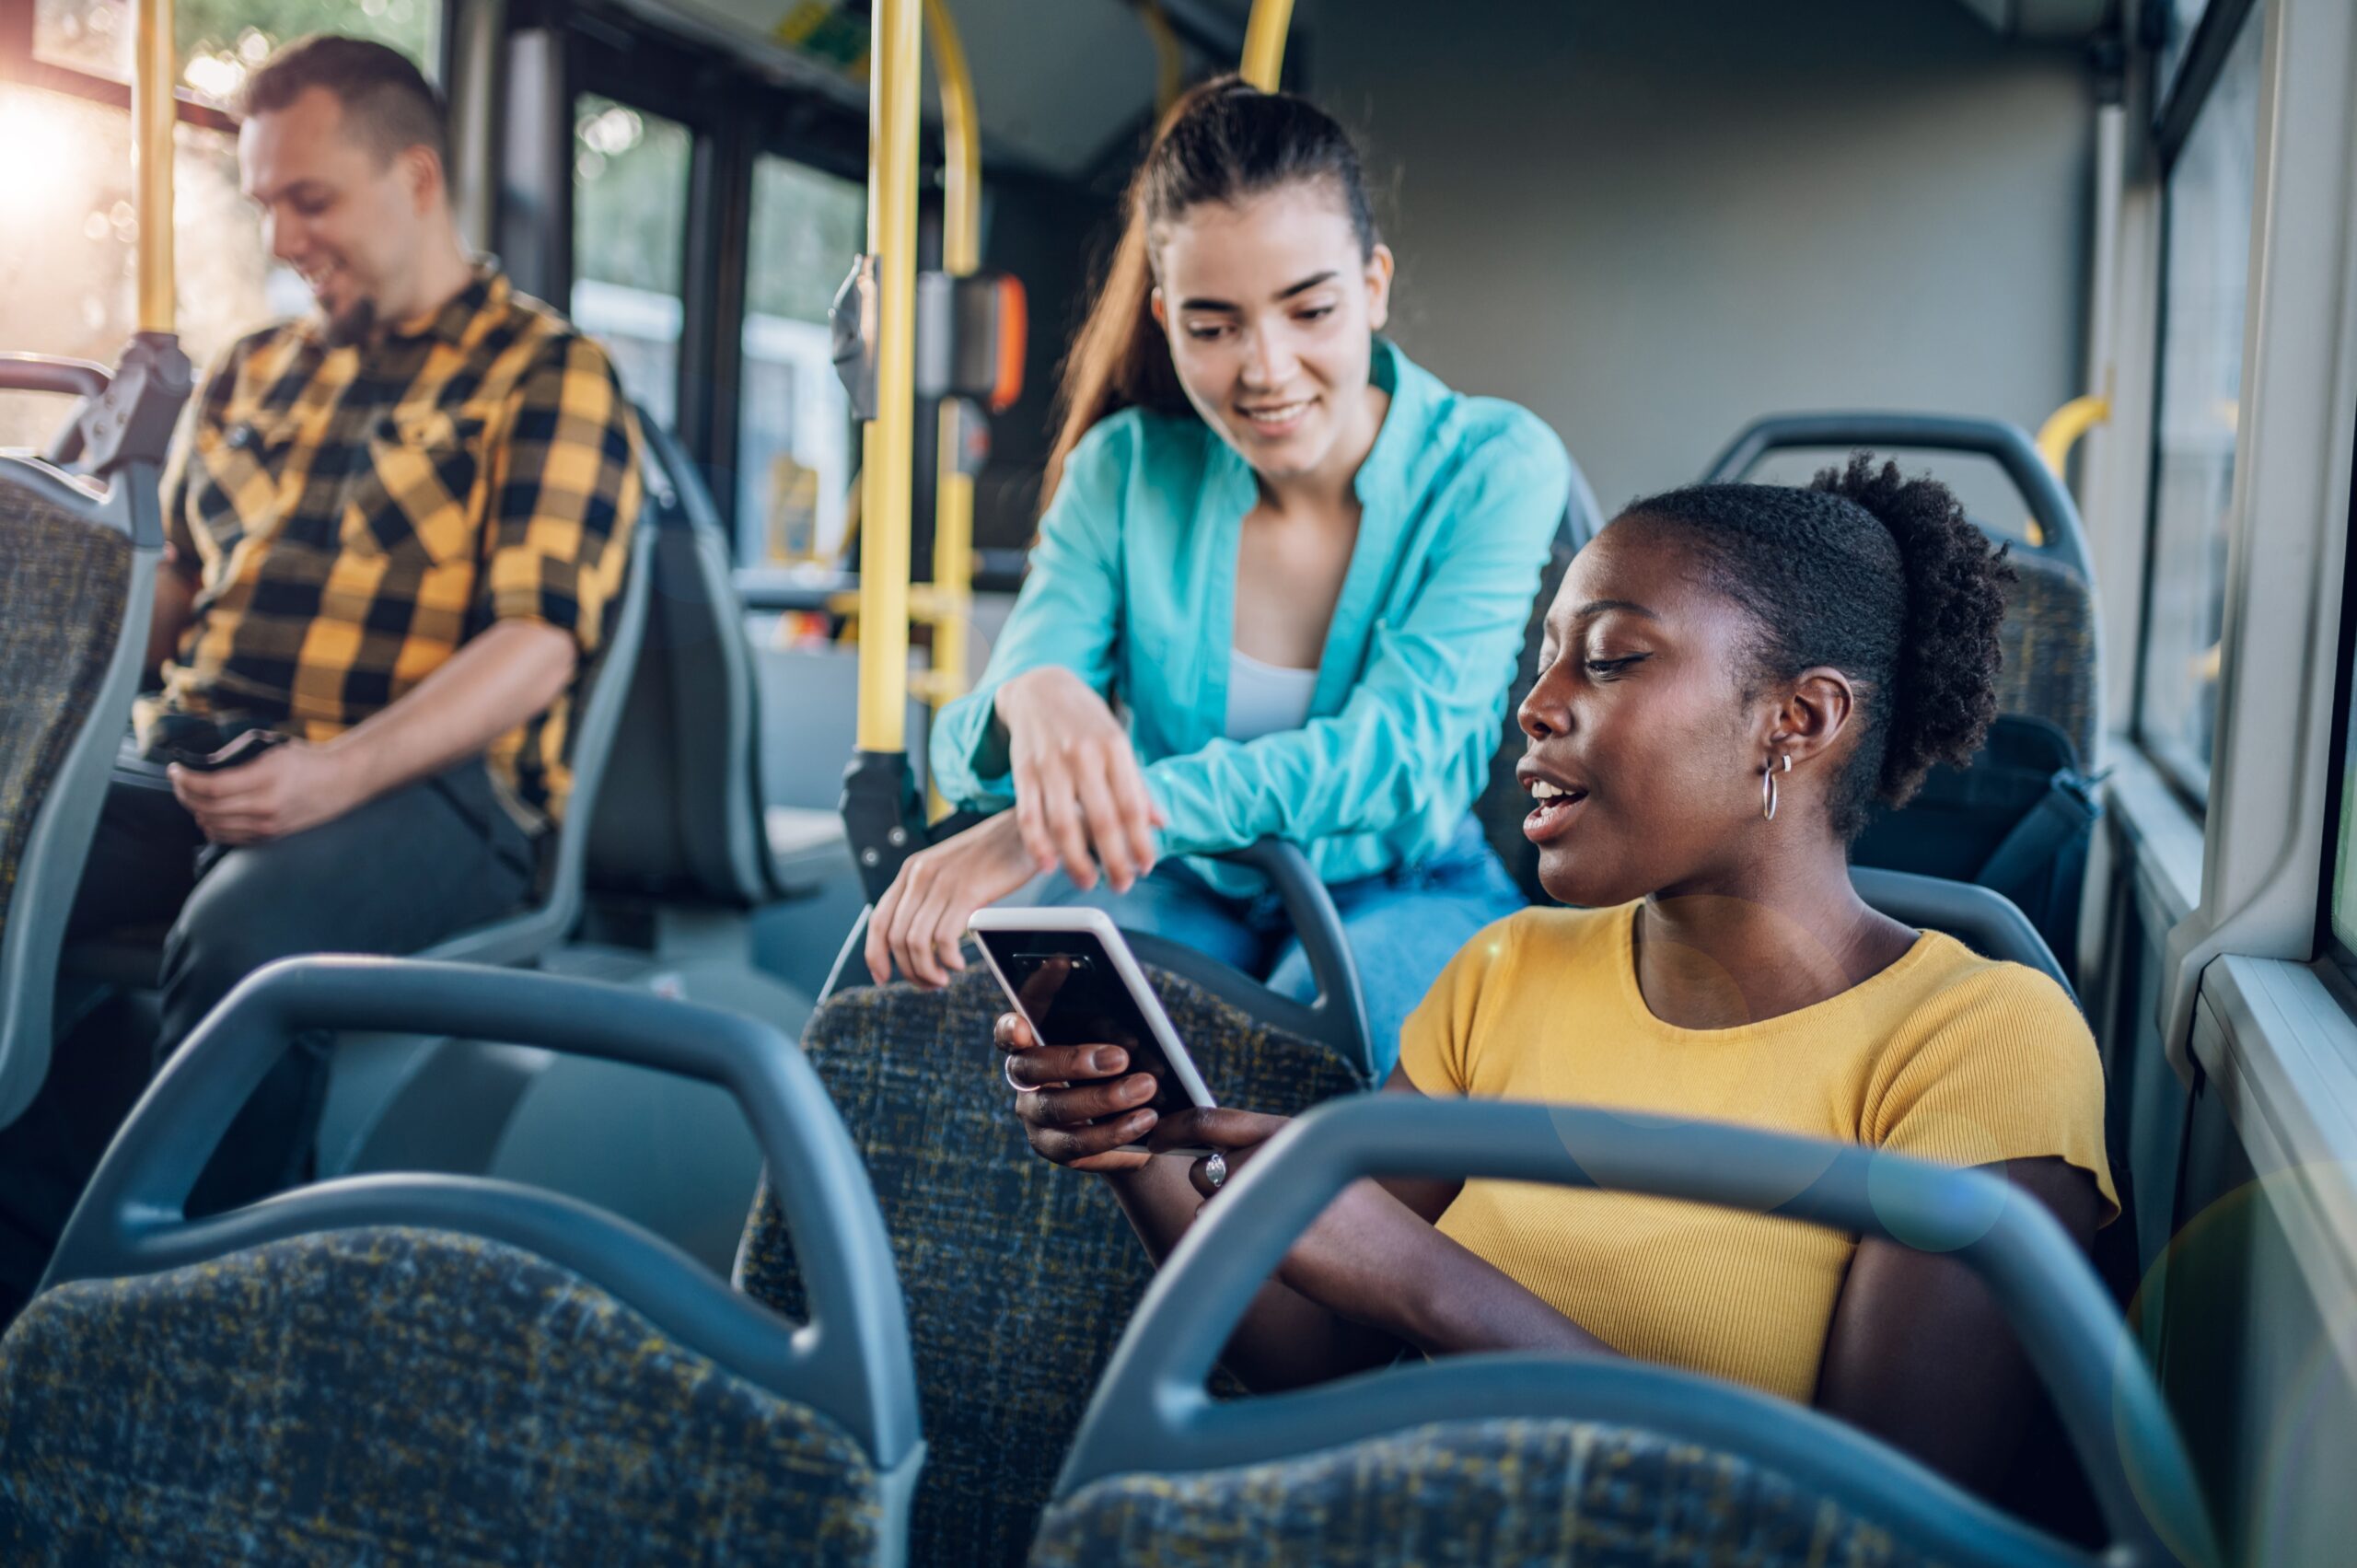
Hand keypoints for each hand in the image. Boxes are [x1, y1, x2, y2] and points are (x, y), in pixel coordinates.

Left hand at [169, 739, 362, 844]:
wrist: (343, 781)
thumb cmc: (308, 760)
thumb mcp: (273, 749)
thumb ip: (239, 760)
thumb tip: (202, 768)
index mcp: (266, 778)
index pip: (212, 787)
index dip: (186, 780)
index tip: (174, 770)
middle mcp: (266, 806)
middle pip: (208, 808)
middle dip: (185, 794)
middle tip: (178, 781)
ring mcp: (269, 825)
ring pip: (214, 826)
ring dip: (196, 811)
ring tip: (191, 796)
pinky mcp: (271, 836)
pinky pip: (230, 837)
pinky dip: (212, 826)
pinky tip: (208, 814)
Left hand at [866, 813, 1039, 986]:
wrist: (1024, 831)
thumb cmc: (993, 855)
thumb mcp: (949, 870)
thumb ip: (930, 896)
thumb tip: (919, 937)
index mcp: (912, 870)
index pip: (878, 920)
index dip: (874, 954)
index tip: (882, 976)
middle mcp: (920, 875)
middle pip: (895, 937)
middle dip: (908, 970)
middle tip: (928, 983)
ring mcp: (942, 883)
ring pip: (916, 942)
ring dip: (926, 970)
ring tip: (942, 979)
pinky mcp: (967, 892)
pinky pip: (944, 939)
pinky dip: (948, 960)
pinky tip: (957, 964)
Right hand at [996, 1008, 1160, 1171]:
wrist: (1140, 1118)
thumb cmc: (1123, 1067)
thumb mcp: (1118, 1042)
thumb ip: (1114, 1035)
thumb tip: (1131, 1042)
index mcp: (1033, 1046)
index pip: (1008, 1035)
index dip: (1009, 1031)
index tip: (1022, 1027)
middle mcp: (1025, 1083)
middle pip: (1031, 1069)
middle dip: (1073, 1062)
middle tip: (1120, 1057)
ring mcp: (1036, 1119)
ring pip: (1056, 1109)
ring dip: (1104, 1098)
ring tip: (1145, 1087)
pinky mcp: (1056, 1149)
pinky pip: (1079, 1143)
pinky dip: (1115, 1130)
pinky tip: (1145, 1119)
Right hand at [997, 667, 1164, 892]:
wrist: (1039, 687)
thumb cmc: (1084, 720)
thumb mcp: (1117, 741)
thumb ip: (1136, 784)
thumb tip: (1160, 823)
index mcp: (1113, 748)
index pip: (1132, 806)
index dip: (1141, 842)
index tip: (1146, 867)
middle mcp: (1083, 756)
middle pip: (1102, 820)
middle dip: (1115, 860)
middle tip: (1122, 884)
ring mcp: (1051, 764)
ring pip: (1064, 824)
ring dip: (1077, 861)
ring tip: (1087, 881)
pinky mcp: (1023, 771)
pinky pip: (1029, 815)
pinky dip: (1038, 845)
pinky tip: (1049, 865)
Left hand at [1150, 1105, 1410, 1305]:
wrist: (1412, 1269)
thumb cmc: (1373, 1228)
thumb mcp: (1333, 1168)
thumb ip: (1281, 1159)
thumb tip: (1224, 1165)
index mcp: (1295, 1132)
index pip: (1212, 1119)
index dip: (1173, 1126)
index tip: (1153, 1135)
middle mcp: (1275, 1155)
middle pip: (1204, 1167)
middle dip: (1212, 1189)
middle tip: (1240, 1207)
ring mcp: (1269, 1195)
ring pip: (1209, 1207)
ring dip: (1230, 1226)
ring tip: (1288, 1236)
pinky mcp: (1264, 1235)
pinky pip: (1221, 1242)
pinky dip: (1240, 1252)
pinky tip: (1288, 1258)